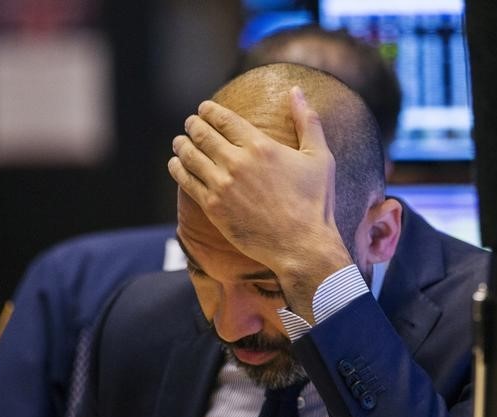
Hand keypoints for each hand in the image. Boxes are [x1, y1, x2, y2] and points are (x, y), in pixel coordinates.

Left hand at [168, 87, 352, 319]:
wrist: (302, 245)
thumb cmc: (315, 203)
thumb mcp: (320, 157)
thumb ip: (307, 121)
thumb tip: (296, 90)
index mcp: (261, 145)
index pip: (223, 118)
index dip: (209, 110)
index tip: (204, 108)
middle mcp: (237, 162)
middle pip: (202, 133)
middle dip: (193, 124)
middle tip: (190, 123)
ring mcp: (222, 185)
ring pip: (190, 155)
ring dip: (181, 144)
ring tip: (179, 141)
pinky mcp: (213, 207)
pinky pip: (186, 181)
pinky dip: (177, 168)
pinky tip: (176, 164)